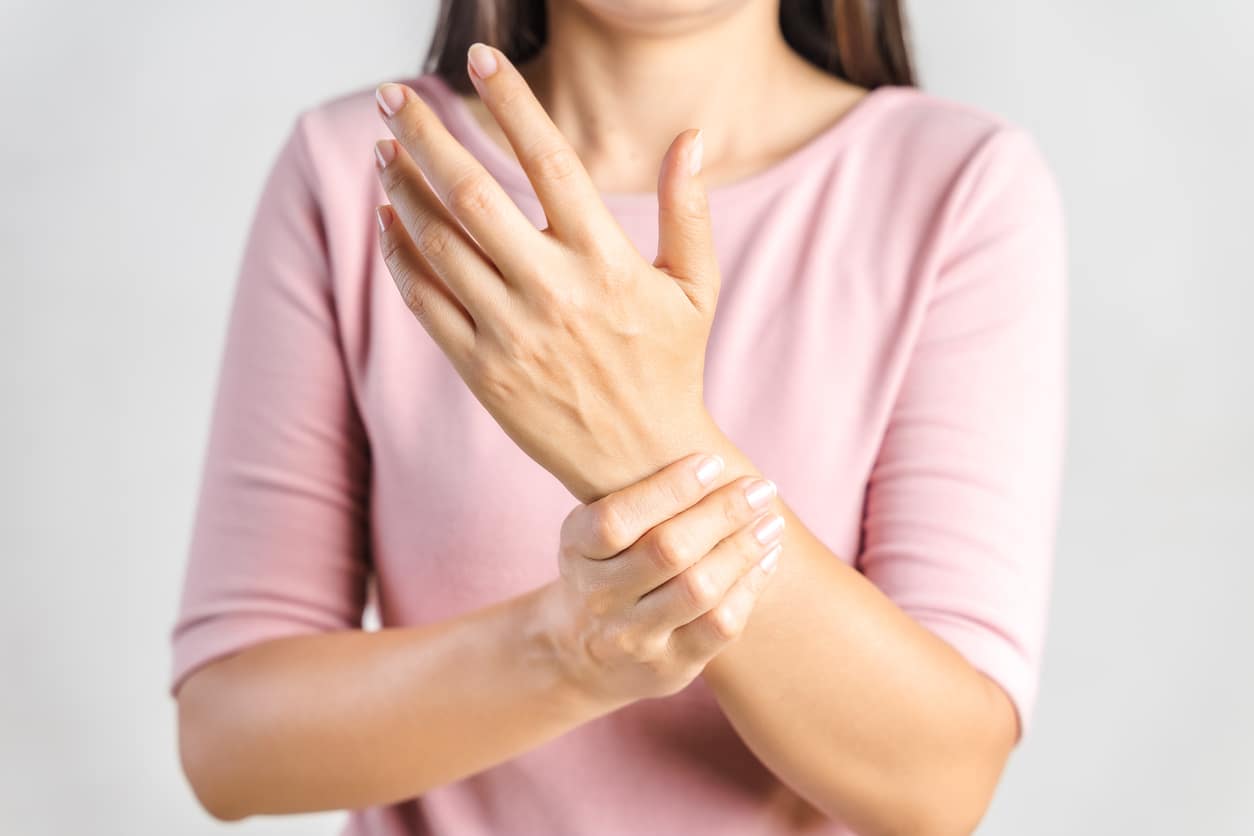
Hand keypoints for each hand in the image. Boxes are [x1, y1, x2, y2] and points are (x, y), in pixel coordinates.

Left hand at [372, 44, 720, 502]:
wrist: (642, 464)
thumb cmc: (670, 366)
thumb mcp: (696, 288)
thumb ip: (690, 209)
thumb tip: (693, 136)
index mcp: (608, 263)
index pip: (551, 162)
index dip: (513, 104)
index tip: (481, 60)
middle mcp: (555, 293)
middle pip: (474, 194)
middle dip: (426, 135)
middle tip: (393, 94)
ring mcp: (512, 334)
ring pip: (440, 244)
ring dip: (403, 189)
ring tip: (384, 150)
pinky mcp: (482, 371)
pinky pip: (426, 301)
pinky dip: (401, 255)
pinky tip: (388, 219)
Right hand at [540, 452, 784, 707]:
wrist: (581, 654)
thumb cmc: (605, 568)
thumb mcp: (594, 532)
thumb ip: (638, 498)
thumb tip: (710, 454)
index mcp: (576, 551)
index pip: (616, 520)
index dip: (669, 489)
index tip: (712, 461)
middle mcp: (598, 598)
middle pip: (666, 551)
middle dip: (722, 513)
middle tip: (760, 488)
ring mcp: (632, 638)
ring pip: (699, 590)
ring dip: (743, 549)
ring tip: (771, 521)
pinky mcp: (669, 667)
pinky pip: (719, 625)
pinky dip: (750, 586)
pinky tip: (767, 558)